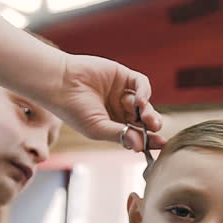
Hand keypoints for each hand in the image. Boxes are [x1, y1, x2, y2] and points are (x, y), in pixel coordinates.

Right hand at [51, 54, 165, 151]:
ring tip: (145, 115)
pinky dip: (144, 91)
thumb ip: (120, 135)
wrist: (61, 83)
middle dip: (151, 125)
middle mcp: (119, 110)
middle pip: (144, 120)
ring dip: (148, 110)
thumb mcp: (97, 128)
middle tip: (154, 128)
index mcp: (113, 126)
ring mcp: (121, 92)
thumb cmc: (74, 110)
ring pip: (145, 103)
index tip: (161, 144)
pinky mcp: (122, 75)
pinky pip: (141, 83)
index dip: (150, 139)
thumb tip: (140, 147)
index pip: (137, 134)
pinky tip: (140, 100)